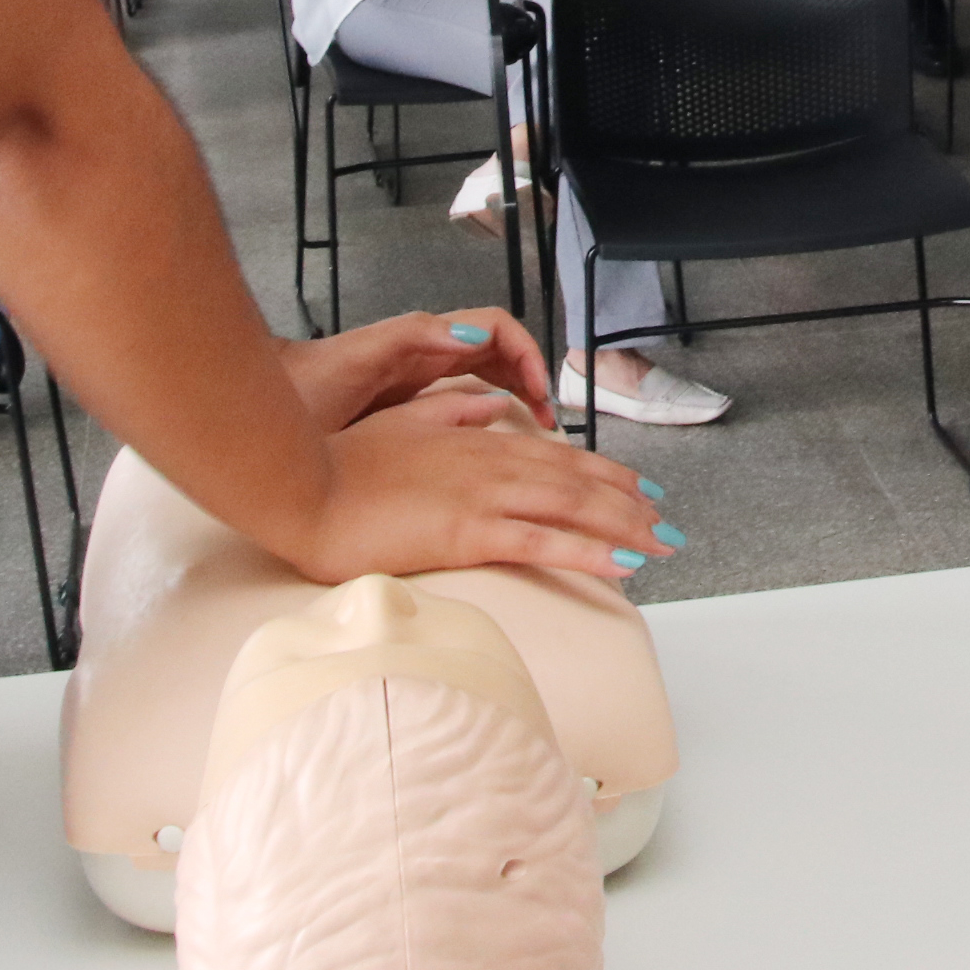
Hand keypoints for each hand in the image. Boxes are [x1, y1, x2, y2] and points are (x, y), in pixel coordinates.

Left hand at [285, 308, 553, 430]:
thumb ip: (415, 337)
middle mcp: (428, 352)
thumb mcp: (362, 358)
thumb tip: (476, 335)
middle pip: (500, 351)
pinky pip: (465, 398)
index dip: (526, 353)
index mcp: (424, 338)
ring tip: (534, 429)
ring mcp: (420, 376)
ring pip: (488, 375)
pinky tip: (495, 438)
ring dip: (517, 394)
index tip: (538, 392)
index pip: (497, 328)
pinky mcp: (409, 402)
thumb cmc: (306, 384)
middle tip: (548, 417)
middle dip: (531, 376)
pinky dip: (491, 412)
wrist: (261, 411)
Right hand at [297, 389, 663, 584]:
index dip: (605, 472)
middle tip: (667, 522)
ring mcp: (483, 495)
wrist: (302, 489)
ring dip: (627, 526)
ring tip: (664, 543)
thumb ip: (449, 414)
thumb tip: (484, 406)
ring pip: (573, 507)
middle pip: (578, 481)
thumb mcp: (403, 426)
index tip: (638, 489)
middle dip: (630, 503)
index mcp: (477, 441)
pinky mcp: (468, 531)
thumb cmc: (341, 465)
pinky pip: (543, 541)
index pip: (558, 456)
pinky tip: (627, 563)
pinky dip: (592, 550)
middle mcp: (492, 462)